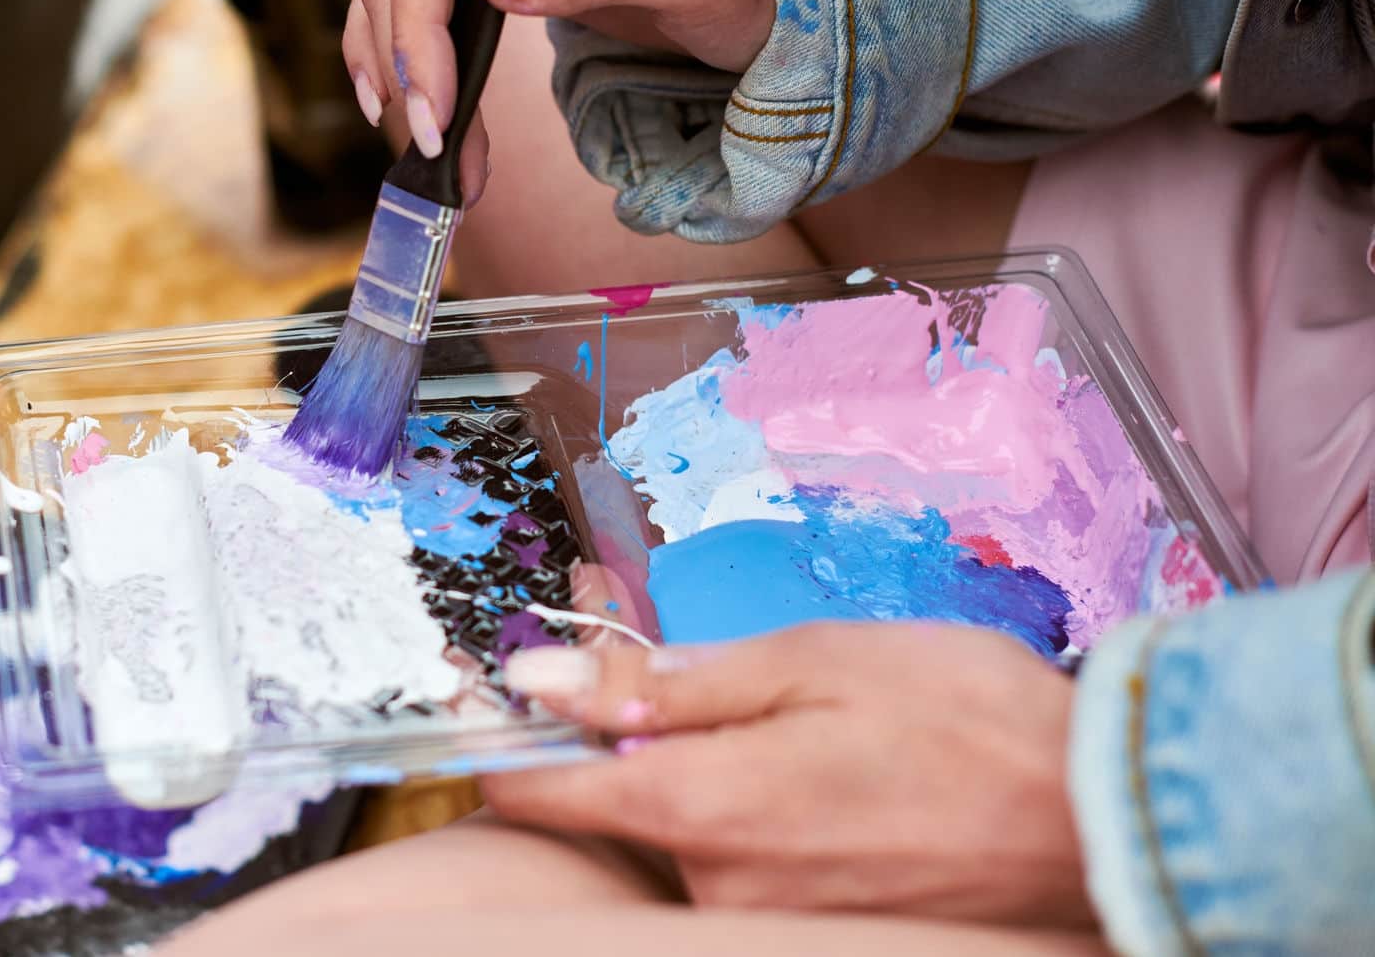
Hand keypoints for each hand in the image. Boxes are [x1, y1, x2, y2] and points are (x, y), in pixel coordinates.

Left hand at [482, 622, 1093, 926]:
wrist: (1106, 818)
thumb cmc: (972, 723)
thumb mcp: (812, 661)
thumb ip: (666, 680)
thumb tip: (545, 681)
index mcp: (703, 806)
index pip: (544, 788)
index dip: (504, 737)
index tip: (485, 697)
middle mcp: (718, 885)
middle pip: (622, 805)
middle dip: (641, 736)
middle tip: (717, 680)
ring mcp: (764, 920)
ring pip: (690, 833)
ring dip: (714, 775)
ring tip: (814, 733)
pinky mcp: (811, 935)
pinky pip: (746, 867)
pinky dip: (761, 816)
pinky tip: (831, 781)